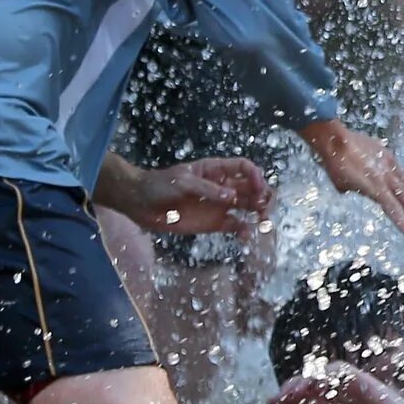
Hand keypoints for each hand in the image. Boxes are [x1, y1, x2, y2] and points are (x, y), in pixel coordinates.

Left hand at [108, 155, 269, 235]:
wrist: (140, 204)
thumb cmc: (159, 185)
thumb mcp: (182, 182)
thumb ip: (207, 189)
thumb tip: (231, 198)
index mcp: (215, 170)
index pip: (243, 168)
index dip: (254, 175)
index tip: (257, 188)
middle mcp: (222, 187)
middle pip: (251, 187)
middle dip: (262, 194)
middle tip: (263, 206)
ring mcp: (219, 205)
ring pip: (247, 206)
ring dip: (257, 211)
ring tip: (263, 220)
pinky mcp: (214, 223)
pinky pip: (234, 225)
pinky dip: (243, 230)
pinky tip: (246, 235)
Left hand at [272, 359, 403, 403]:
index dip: (287, 403)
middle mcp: (338, 399)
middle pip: (307, 389)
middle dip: (289, 391)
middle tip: (276, 398)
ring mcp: (347, 388)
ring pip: (318, 376)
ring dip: (302, 381)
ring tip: (291, 391)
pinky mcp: (358, 378)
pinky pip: (336, 369)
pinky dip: (322, 373)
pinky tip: (311, 384)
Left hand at [301, 119, 403, 236]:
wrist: (335, 139)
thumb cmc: (334, 165)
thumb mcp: (343, 186)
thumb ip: (357, 190)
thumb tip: (359, 188)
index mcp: (376, 189)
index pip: (395, 212)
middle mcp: (386, 178)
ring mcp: (388, 164)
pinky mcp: (386, 153)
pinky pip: (397, 169)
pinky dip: (398, 177)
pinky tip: (397, 180)